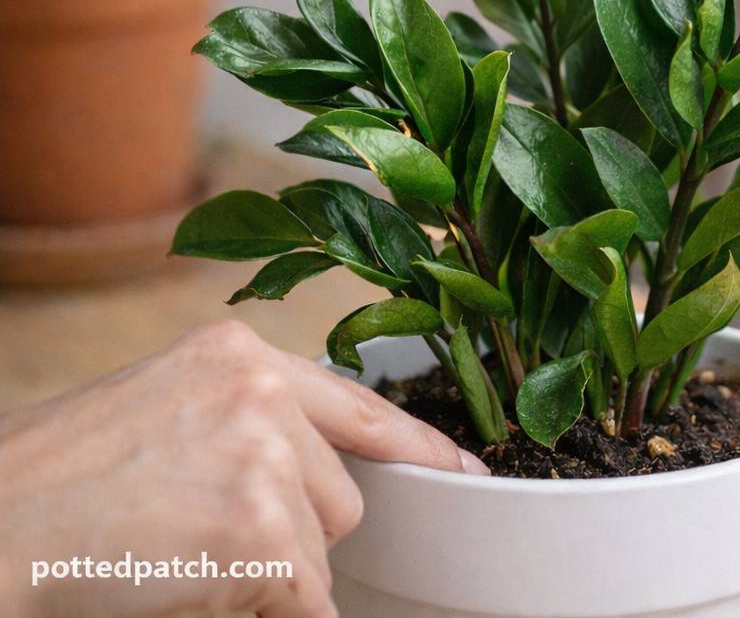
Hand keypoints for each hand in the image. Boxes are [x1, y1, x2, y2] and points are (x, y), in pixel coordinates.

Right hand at [0, 320, 485, 617]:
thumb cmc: (67, 476)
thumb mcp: (171, 407)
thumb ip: (253, 422)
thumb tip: (318, 478)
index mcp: (241, 351)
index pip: (357, 401)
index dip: (418, 445)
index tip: (467, 474)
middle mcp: (262, 389)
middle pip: (340, 490)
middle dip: (294, 528)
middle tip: (201, 531)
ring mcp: (265, 453)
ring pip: (319, 546)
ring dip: (269, 571)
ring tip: (180, 551)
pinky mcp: (259, 528)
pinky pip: (305, 597)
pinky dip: (271, 609)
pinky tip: (194, 584)